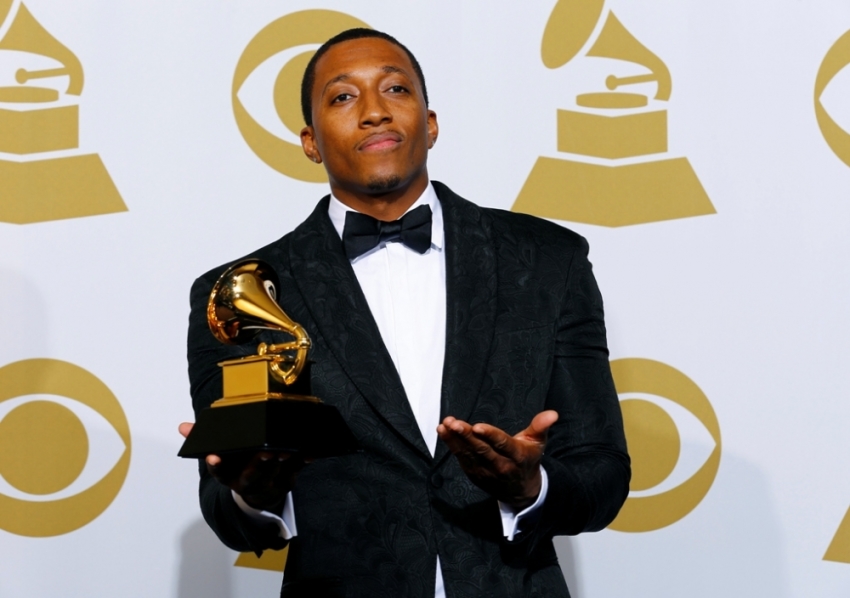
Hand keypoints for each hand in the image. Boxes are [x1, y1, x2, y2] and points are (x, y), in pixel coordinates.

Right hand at [178, 422, 307, 512]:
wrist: (260, 491)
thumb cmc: (239, 466)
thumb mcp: (223, 457)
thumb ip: (205, 440)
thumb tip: (183, 428)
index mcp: (229, 476)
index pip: (220, 473)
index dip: (216, 467)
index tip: (213, 459)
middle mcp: (248, 482)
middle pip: (252, 476)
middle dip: (258, 465)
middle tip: (265, 453)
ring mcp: (269, 484)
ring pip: (276, 474)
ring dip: (282, 463)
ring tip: (286, 451)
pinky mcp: (287, 480)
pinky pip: (296, 470)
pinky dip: (302, 461)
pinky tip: (308, 453)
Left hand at [436, 411, 557, 509]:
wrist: (521, 490)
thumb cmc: (527, 459)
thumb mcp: (537, 443)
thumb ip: (541, 427)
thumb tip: (552, 413)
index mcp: (517, 456)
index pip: (503, 445)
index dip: (490, 436)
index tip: (478, 426)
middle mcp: (501, 466)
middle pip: (482, 450)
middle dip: (467, 436)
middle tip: (454, 423)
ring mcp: (486, 472)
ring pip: (469, 455)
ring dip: (455, 440)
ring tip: (445, 425)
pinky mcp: (474, 474)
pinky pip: (462, 459)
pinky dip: (452, 445)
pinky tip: (443, 432)